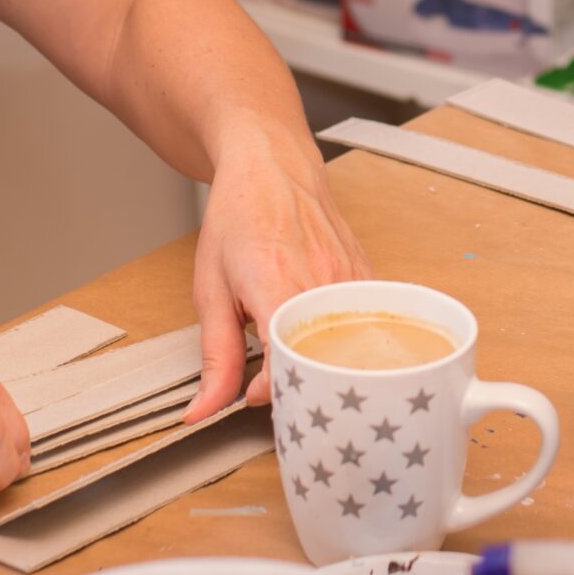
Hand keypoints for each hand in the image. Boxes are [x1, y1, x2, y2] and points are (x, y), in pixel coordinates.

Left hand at [186, 137, 369, 419]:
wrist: (273, 165)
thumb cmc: (239, 217)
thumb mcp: (211, 288)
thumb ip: (215, 355)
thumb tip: (205, 409)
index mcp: (276, 283)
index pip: (287, 363)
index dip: (271, 391)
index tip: (254, 392)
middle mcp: (321, 281)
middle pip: (325, 363)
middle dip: (301, 385)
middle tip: (278, 383)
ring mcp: (352, 279)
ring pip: (350, 349)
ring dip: (323, 364)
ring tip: (300, 360)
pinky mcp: (368, 278)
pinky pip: (365, 328)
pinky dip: (344, 343)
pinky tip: (324, 338)